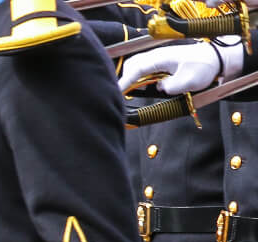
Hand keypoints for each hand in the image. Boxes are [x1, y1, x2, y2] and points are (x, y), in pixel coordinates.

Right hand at [119, 39, 243, 94]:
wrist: (216, 58)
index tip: (117, 93)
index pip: (136, 70)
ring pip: (137, 66)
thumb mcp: (189, 81)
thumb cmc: (204, 66)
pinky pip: (145, 68)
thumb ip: (171, 87)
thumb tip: (160, 89)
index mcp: (161, 58)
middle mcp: (157, 56)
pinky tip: (146, 86)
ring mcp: (159, 58)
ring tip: (134, 91)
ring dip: (133, 78)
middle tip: (125, 94)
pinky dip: (140, 77)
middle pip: (132, 65)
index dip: (124, 82)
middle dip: (126, 79)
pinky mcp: (162, 62)